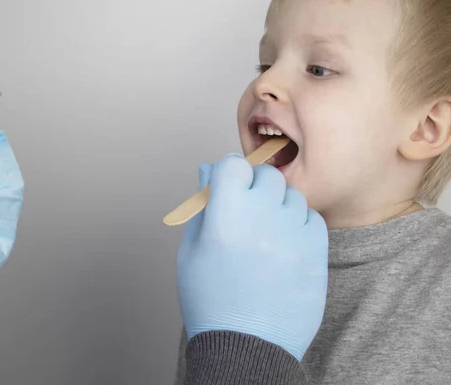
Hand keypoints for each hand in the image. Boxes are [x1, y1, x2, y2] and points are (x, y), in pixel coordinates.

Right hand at [177, 154, 327, 360]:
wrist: (246, 346)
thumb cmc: (211, 299)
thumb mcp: (192, 250)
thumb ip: (202, 206)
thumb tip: (208, 171)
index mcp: (225, 216)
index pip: (233, 164)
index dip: (228, 172)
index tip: (228, 183)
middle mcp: (262, 218)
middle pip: (266, 174)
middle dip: (254, 185)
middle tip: (246, 210)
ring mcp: (293, 234)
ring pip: (291, 195)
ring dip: (277, 205)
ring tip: (265, 233)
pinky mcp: (317, 252)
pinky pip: (312, 218)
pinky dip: (298, 224)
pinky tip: (283, 244)